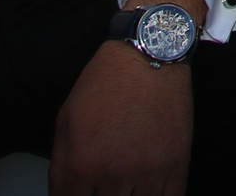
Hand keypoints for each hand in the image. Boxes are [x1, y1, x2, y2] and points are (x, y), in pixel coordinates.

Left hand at [50, 0, 202, 195]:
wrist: (150, 54)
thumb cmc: (105, 84)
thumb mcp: (65, 122)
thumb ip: (59, 168)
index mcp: (78, 165)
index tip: (84, 192)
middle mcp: (111, 175)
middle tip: (106, 183)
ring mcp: (146, 173)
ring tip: (125, 185)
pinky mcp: (175, 165)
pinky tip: (149, 190)